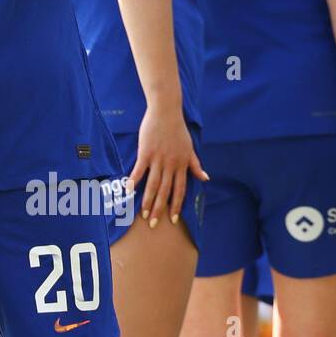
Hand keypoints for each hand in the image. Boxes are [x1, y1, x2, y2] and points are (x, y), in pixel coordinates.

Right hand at [130, 104, 206, 227]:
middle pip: (165, 191)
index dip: (176, 205)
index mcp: (182, 165)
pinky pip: (140, 170)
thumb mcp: (190, 148)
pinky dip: (135, 180)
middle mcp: (171, 165)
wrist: (166, 112)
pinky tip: (129, 190)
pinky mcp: (146, 152)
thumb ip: (196, 165)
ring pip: (153, 184)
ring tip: (143, 213)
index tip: (172, 219)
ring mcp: (158, 159)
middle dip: (160, 209)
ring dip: (148, 201)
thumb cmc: (178, 130)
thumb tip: (206, 178)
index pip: (180, 190)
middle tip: (153, 224)